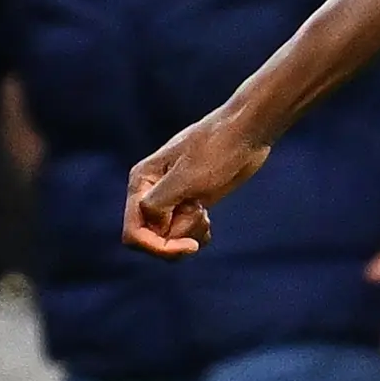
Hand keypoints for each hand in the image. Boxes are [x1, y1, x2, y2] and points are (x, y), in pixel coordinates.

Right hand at [124, 108, 270, 256]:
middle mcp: (150, 192)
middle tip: (201, 216)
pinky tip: (208, 219)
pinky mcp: (188, 202)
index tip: (189, 246)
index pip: (134, 233)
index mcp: (142, 182)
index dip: (157, 247)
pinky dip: (196, 234)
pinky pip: (183, 233)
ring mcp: (170, 198)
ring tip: (204, 214)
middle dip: (176, 239)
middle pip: (151, 238)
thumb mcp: (186, 177)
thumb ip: (159, 202)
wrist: (245, 133)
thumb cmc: (217, 149)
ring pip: (168, 238)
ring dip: (188, 234)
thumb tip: (149, 225)